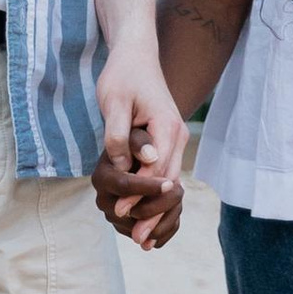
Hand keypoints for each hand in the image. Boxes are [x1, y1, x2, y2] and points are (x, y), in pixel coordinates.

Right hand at [95, 145, 184, 249]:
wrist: (134, 159)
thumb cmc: (136, 144)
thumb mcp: (136, 136)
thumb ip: (140, 142)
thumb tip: (151, 157)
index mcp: (102, 178)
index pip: (125, 187)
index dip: (149, 187)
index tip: (170, 182)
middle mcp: (105, 202)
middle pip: (137, 213)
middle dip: (163, 202)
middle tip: (180, 187)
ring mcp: (115, 219)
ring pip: (148, 230)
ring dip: (170, 214)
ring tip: (179, 193)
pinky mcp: (129, 230)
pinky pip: (154, 239)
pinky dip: (169, 226)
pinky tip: (175, 208)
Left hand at [97, 46, 186, 251]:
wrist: (136, 56)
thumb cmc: (122, 77)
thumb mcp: (114, 103)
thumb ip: (120, 136)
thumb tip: (126, 168)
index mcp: (167, 125)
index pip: (156, 168)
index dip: (138, 193)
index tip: (120, 211)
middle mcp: (177, 135)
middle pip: (167, 181)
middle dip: (152, 211)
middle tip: (136, 237)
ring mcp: (174, 139)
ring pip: (168, 180)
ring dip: (156, 208)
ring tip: (141, 235)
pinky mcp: (166, 142)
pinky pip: (163, 173)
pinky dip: (155, 194)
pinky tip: (144, 213)